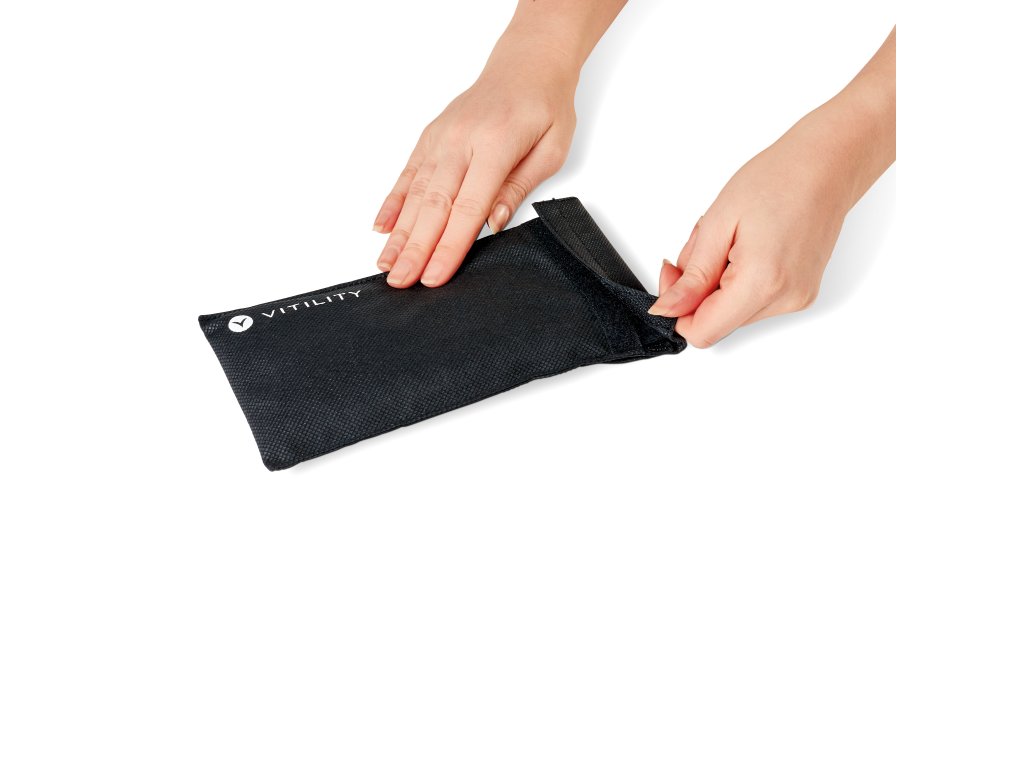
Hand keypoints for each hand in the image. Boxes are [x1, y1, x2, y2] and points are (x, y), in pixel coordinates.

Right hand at [372, 34, 576, 288]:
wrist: (526, 63)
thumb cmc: (543, 106)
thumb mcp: (551, 150)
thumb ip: (518, 187)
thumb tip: (492, 224)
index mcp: (494, 145)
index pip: (468, 208)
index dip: (449, 247)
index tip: (434, 277)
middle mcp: (460, 140)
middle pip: (434, 205)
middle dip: (415, 248)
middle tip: (400, 282)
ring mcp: (441, 138)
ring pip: (415, 193)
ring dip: (399, 232)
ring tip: (385, 264)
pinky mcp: (430, 137)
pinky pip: (407, 173)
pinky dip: (392, 201)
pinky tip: (382, 227)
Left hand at [649, 114, 849, 347]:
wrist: (826, 164)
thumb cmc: (778, 179)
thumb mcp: (718, 223)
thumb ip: (692, 276)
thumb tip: (668, 309)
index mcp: (762, 282)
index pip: (703, 332)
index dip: (677, 308)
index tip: (675, 277)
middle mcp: (785, 299)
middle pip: (717, 323)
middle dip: (698, 291)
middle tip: (705, 247)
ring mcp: (797, 299)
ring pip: (734, 313)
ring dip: (719, 285)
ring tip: (733, 242)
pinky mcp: (801, 294)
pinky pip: (754, 302)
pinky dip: (739, 282)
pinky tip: (748, 249)